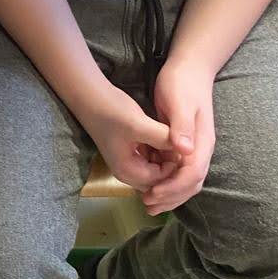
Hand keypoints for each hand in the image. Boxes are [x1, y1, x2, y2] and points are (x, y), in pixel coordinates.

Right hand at [78, 82, 174, 197]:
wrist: (90, 95)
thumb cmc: (111, 110)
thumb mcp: (138, 124)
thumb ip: (163, 138)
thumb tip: (187, 148)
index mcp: (128, 172)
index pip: (162, 182)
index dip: (176, 167)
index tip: (185, 147)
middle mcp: (128, 172)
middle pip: (160, 180)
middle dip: (174, 166)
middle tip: (184, 145)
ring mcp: (129, 162)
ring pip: (159, 169)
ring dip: (169, 158)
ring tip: (177, 139)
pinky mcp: (132, 152)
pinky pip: (154, 159)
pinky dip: (163, 151)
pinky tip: (168, 136)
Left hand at [144, 57, 215, 214]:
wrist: (190, 68)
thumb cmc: (183, 83)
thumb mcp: (179, 102)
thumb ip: (181, 127)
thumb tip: (185, 152)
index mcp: (202, 141)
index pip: (192, 174)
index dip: (173, 187)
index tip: (153, 194)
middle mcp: (201, 148)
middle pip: (191, 182)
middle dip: (171, 197)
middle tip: (148, 206)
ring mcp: (194, 147)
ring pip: (185, 179)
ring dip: (168, 193)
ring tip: (147, 201)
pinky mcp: (184, 144)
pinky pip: (177, 169)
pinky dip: (165, 180)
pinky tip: (148, 184)